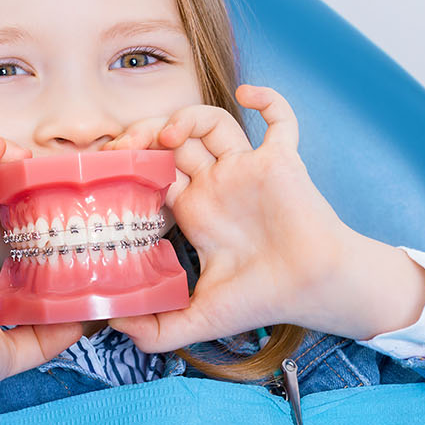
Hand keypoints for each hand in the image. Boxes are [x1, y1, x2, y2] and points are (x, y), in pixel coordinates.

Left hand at [104, 85, 424, 351]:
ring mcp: (249, 170)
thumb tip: (111, 323)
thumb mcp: (200, 319)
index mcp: (197, 211)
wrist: (315, 291)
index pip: (154, 173)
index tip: (110, 167)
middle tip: (125, 143)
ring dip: (188, 116)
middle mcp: (219, 185)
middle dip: (146, 133)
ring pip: (213, 122)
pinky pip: (280, 118)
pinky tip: (248, 94)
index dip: (131, 164)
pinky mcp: (282, 161)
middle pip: (175, 141)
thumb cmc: (265, 300)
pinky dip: (268, 99)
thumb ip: (156, 329)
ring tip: (168, 133)